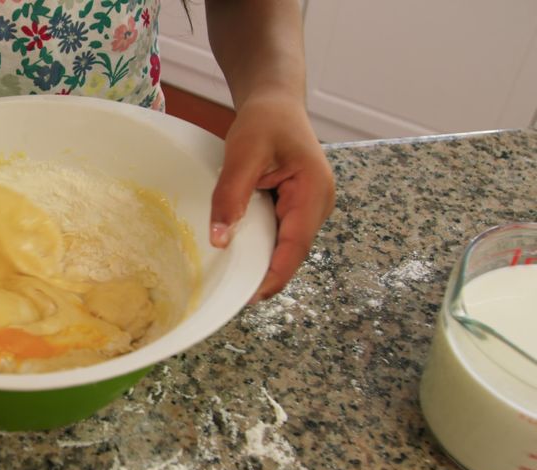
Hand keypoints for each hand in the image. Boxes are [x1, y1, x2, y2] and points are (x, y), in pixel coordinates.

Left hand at [209, 92, 334, 302]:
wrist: (275, 101)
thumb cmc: (265, 120)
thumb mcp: (243, 155)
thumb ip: (231, 196)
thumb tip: (221, 239)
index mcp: (314, 191)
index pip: (296, 245)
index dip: (275, 274)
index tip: (252, 297)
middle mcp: (319, 203)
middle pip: (293, 251)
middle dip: (268, 273)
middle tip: (234, 295)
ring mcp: (310, 206)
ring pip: (288, 245)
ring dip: (265, 260)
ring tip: (236, 280)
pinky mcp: (298, 205)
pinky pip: (282, 233)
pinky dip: (264, 245)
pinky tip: (243, 253)